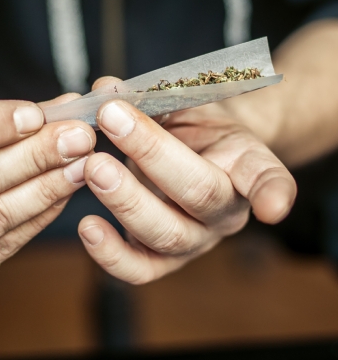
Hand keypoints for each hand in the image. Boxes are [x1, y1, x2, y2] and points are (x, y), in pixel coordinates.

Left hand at [77, 78, 295, 283]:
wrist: (190, 160)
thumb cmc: (194, 130)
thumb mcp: (185, 104)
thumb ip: (151, 97)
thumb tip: (103, 90)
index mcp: (244, 167)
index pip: (265, 178)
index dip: (272, 193)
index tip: (273, 208)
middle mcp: (224, 212)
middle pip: (198, 195)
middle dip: (151, 155)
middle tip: (112, 120)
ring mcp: (193, 241)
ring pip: (166, 234)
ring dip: (124, 200)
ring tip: (92, 166)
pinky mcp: (160, 259)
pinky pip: (138, 269)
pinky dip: (110, 254)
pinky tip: (87, 226)